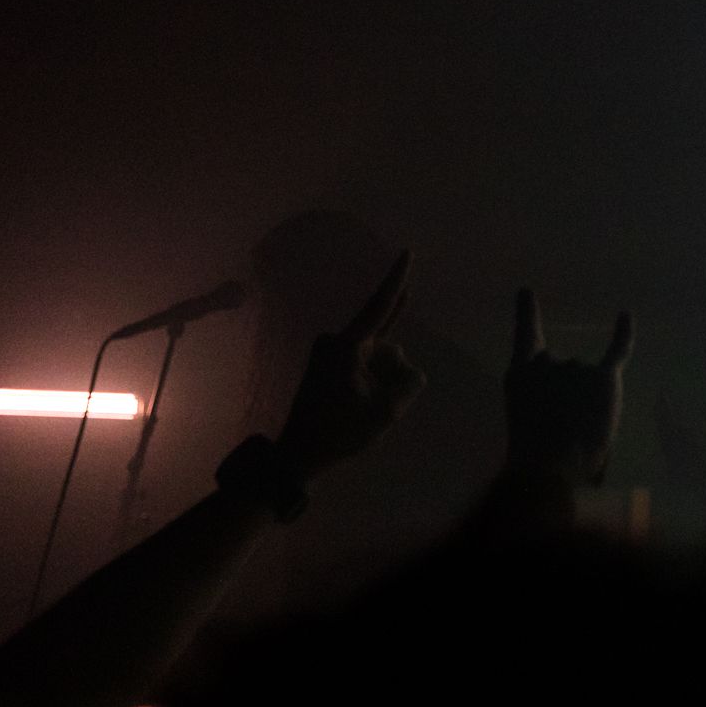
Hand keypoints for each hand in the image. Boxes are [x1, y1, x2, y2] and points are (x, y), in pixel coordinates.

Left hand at [275, 252, 426, 478]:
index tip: (408, 252)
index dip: (397, 279)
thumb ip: (409, 382)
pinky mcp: (328, 364)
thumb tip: (407, 368)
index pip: (380, 306)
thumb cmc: (338, 432)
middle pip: (386, 343)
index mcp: (346, 347)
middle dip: (391, 370)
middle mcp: (336, 342)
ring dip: (383, 379)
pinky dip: (374, 377)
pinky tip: (370, 398)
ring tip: (364, 413)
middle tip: (376, 404)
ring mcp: (330, 352)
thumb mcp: (386, 412)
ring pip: (377, 356)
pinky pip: (365, 361)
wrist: (297, 454)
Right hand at [505, 287, 632, 484]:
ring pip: (588, 383)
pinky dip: (624, 333)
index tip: (527, 291)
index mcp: (519, 375)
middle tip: (559, 434)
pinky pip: (617, 350)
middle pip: (565, 374)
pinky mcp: (603, 378)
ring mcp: (575, 367)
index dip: (527, 314)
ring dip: (586, 405)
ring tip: (575, 435)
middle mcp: (547, 363)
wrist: (550, 464)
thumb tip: (570, 409)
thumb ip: (545, 405)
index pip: (526, 338)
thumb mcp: (526, 421)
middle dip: (567, 401)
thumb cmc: (533, 455)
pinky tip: (625, 315)